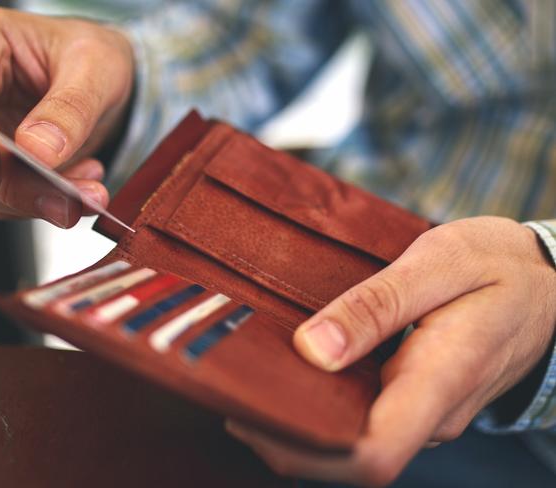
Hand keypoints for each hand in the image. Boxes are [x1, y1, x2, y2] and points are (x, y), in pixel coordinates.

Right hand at [0, 5, 134, 226]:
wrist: (101, 80)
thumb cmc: (90, 56)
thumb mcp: (96, 67)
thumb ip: (70, 108)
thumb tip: (37, 150)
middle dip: (18, 186)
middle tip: (70, 202)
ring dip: (39, 199)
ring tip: (90, 192)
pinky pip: (7, 198)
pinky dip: (47, 200)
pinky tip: (82, 183)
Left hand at [226, 217, 555, 485]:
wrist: (548, 281)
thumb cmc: (496, 264)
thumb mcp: (438, 263)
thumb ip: (376, 306)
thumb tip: (312, 350)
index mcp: (440, 380)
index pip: (371, 454)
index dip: (303, 448)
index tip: (250, 412)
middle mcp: (431, 413)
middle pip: (348, 458)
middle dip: (285, 439)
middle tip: (233, 393)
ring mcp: (426, 411)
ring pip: (354, 442)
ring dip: (299, 426)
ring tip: (253, 383)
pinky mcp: (418, 400)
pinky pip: (365, 420)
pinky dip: (322, 409)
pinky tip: (292, 378)